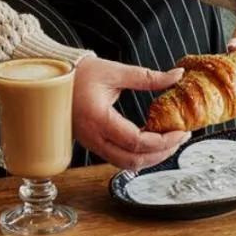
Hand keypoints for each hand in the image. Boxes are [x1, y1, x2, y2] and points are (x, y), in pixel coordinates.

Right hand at [72, 56, 189, 170]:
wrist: (55, 79)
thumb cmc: (81, 73)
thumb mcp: (116, 71)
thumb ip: (148, 77)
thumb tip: (177, 75)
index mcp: (98, 118)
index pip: (135, 141)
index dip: (162, 141)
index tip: (180, 132)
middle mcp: (93, 137)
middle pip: (132, 160)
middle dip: (161, 154)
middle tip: (180, 139)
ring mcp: (91, 143)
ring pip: (125, 164)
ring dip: (151, 158)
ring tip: (170, 142)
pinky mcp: (92, 144)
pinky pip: (118, 159)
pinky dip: (138, 155)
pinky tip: (152, 142)